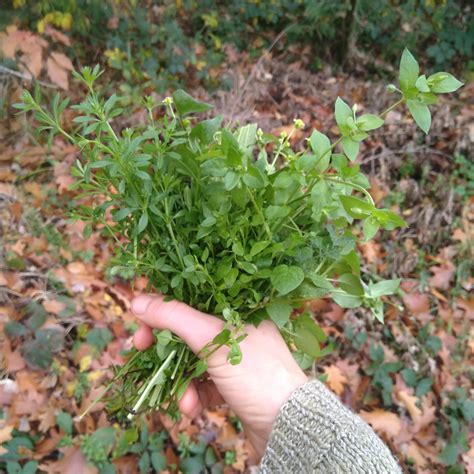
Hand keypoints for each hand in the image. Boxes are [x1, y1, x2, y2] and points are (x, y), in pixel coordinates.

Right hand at [131, 294, 307, 457]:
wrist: (288, 425)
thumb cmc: (256, 373)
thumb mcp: (212, 339)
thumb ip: (174, 317)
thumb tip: (137, 301)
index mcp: (238, 308)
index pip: (192, 297)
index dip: (163, 308)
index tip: (141, 323)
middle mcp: (236, 329)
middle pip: (187, 330)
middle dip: (164, 346)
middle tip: (139, 350)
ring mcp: (235, 358)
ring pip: (192, 359)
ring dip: (178, 378)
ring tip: (181, 398)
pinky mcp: (233, 383)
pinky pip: (203, 383)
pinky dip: (194, 395)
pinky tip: (192, 408)